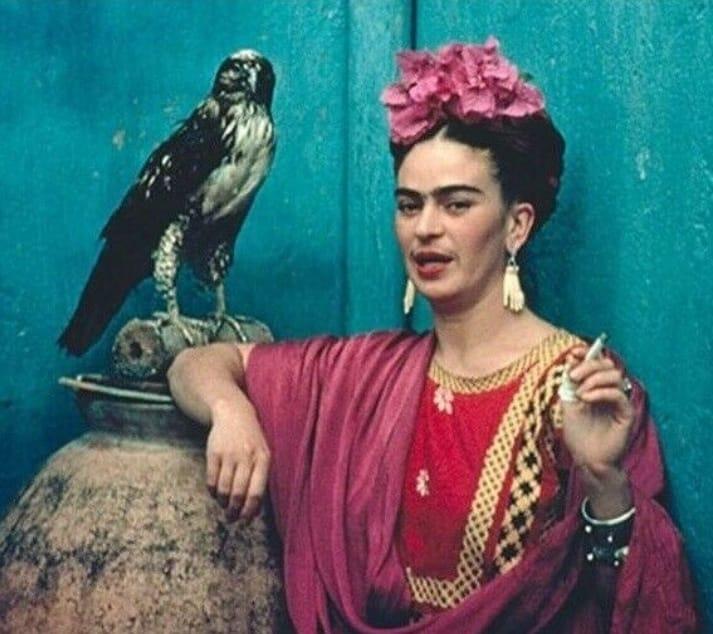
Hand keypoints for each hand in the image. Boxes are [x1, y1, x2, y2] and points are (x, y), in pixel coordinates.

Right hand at [205, 397, 270, 522]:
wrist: (234, 414)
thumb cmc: (251, 441)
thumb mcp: (263, 455)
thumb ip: (260, 479)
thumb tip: (254, 511)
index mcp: (263, 459)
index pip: (256, 492)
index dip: (249, 511)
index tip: (245, 521)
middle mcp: (247, 457)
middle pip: (238, 493)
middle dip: (234, 511)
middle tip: (231, 518)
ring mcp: (229, 454)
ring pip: (224, 489)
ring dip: (223, 503)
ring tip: (224, 505)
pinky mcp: (214, 453)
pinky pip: (212, 480)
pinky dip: (213, 491)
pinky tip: (216, 493)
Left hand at [561, 346, 633, 516]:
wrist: (586, 458)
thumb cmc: (578, 433)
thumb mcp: (568, 402)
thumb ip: (570, 382)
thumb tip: (571, 359)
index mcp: (596, 386)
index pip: (597, 361)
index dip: (587, 353)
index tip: (573, 353)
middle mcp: (610, 390)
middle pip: (607, 364)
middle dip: (589, 366)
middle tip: (574, 376)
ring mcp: (619, 401)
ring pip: (615, 376)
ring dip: (594, 379)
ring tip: (580, 393)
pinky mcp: (626, 413)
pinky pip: (618, 394)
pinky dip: (601, 392)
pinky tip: (587, 399)